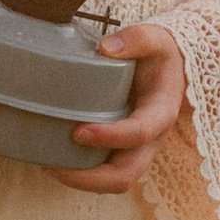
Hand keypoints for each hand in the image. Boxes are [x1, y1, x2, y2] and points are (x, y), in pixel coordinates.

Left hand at [56, 18, 183, 193]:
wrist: (170, 70)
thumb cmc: (159, 55)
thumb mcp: (155, 38)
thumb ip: (137, 38)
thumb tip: (106, 48)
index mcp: (161, 112)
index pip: (140, 133)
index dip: (110, 136)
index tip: (78, 131)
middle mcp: (152, 139)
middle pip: (127, 174)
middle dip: (90, 178)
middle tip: (55, 166)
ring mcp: (139, 150)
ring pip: (116, 181)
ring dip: (83, 181)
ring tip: (49, 167)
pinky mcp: (124, 151)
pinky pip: (106, 174)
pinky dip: (82, 174)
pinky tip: (55, 161)